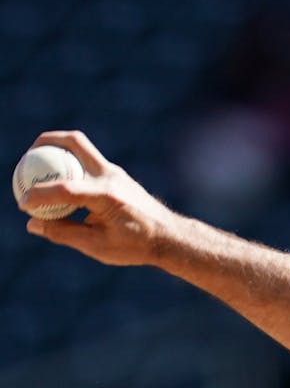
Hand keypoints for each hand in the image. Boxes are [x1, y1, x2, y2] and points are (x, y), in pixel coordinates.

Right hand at [20, 130, 176, 266]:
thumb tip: (33, 223)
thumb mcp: (98, 246)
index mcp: (107, 197)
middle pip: (75, 142)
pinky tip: (55, 178)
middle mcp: (111, 177)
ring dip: (56, 148)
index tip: (23, 204)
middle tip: (26, 156)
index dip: (39, 195)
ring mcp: (115, 173)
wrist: (169, 236)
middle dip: (45, 142)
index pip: (65, 189)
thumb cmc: (136, 245)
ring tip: (35, 163)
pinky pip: (87, 161)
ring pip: (81, 146)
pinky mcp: (117, 175)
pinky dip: (68, 163)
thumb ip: (64, 233)